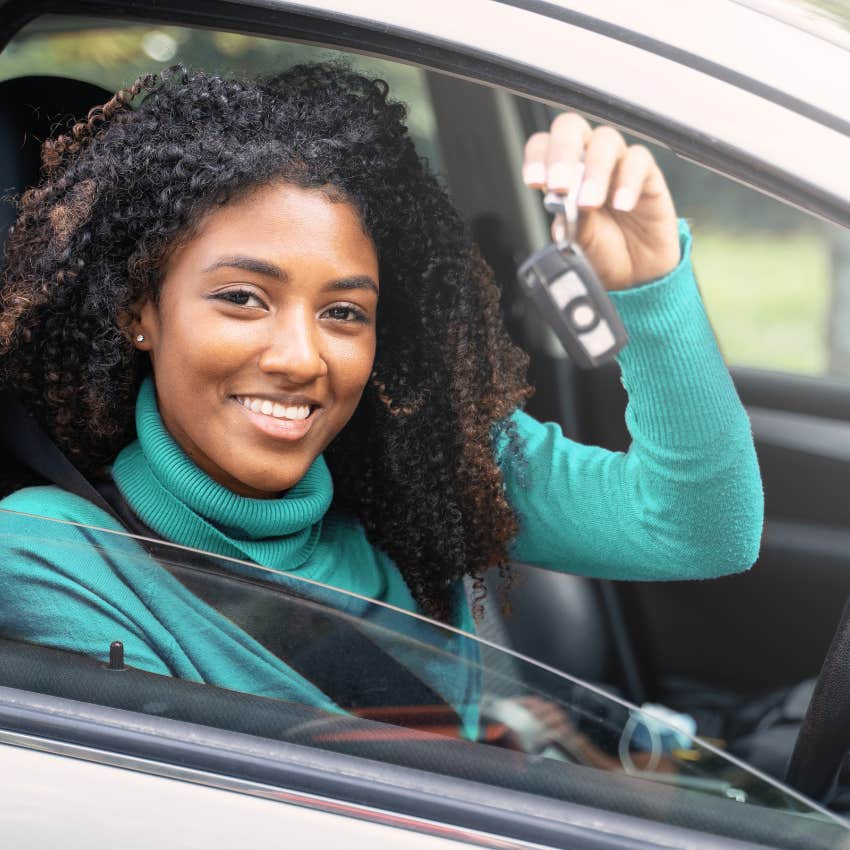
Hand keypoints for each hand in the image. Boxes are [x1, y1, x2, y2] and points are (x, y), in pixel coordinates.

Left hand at [523, 114, 679, 289]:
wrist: (635, 275)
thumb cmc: (602, 252)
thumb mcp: (577, 242)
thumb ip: (570, 219)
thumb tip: (565, 200)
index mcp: (561, 173)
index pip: (543, 146)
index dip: (537, 157)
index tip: (535, 182)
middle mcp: (587, 160)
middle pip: (571, 128)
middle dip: (562, 153)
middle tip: (560, 186)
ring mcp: (617, 164)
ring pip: (605, 140)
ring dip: (595, 170)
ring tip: (589, 204)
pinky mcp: (648, 174)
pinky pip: (639, 161)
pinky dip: (628, 181)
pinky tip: (622, 206)